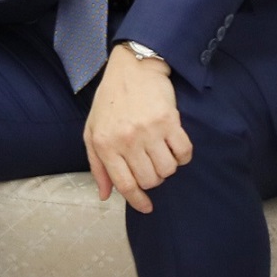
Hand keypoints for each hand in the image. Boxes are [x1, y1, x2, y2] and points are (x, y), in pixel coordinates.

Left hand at [83, 44, 191, 213]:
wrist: (132, 68)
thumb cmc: (110, 101)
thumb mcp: (92, 131)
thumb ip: (97, 165)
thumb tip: (105, 195)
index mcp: (105, 144)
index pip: (124, 185)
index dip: (137, 201)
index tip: (146, 208)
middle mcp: (127, 140)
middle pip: (150, 180)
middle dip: (153, 180)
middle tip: (150, 166)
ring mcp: (149, 131)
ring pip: (168, 170)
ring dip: (167, 167)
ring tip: (160, 153)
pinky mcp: (170, 121)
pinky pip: (184, 153)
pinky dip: (182, 156)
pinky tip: (174, 147)